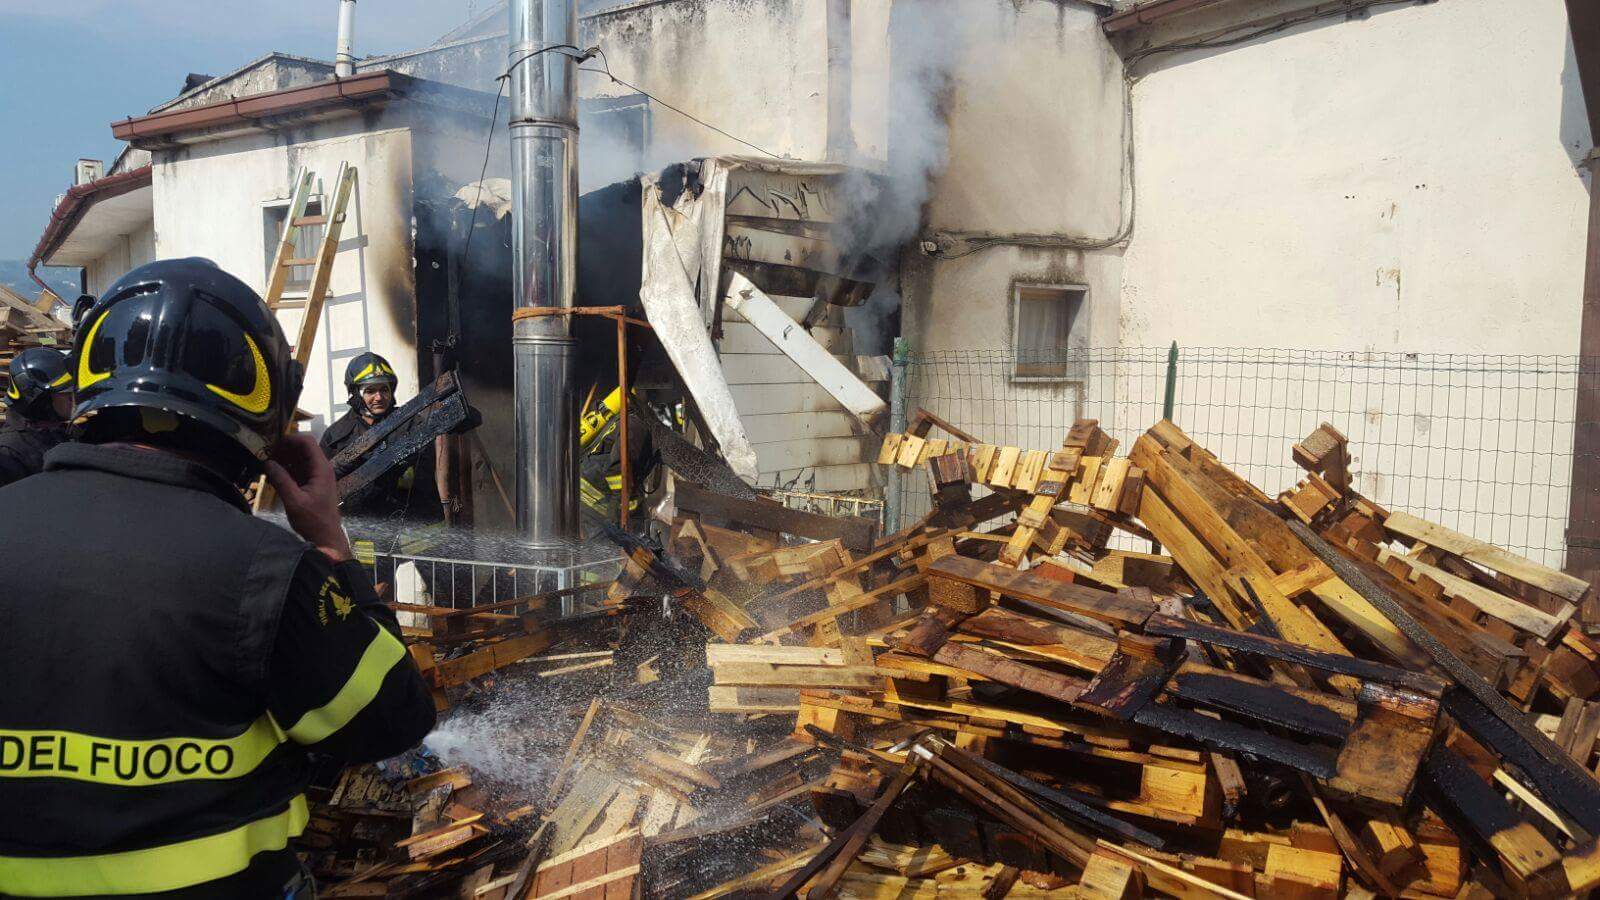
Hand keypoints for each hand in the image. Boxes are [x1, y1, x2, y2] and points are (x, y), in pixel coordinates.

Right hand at [265, 433, 353, 561]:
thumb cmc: (313, 521)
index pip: (307, 442)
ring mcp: (317, 476)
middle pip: (302, 448)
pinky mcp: (311, 484)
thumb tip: (267, 463)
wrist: (326, 538)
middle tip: (265, 456)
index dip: (290, 439)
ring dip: (284, 459)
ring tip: (266, 465)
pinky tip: (273, 475)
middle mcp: (321, 468)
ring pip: (299, 459)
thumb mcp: (294, 501)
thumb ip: (281, 480)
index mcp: (321, 469)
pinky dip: (286, 470)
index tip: (271, 445)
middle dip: (284, 449)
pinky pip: (298, 470)